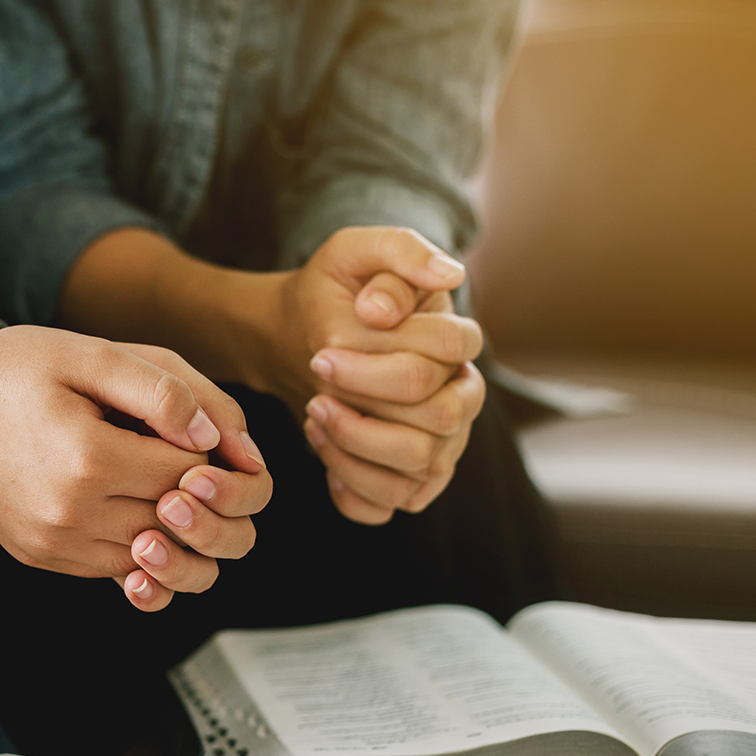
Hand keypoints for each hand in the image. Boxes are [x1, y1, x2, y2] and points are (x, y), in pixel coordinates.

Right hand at [0, 327, 269, 609]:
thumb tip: (213, 437)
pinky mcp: (40, 556)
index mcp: (89, 459)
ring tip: (158, 476)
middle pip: (177, 521)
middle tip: (185, 452)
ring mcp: (52, 543)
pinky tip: (127, 499)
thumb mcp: (86, 353)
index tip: (199, 427)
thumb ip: (159, 389)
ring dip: (170, 521)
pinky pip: (112, 568)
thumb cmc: (10, 370)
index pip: (190, 474)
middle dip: (198, 490)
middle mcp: (70, 514)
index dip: (209, 452)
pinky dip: (136, 541)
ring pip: (152, 555)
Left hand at [54, 225, 478, 526]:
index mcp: (456, 342)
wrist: (295, 337)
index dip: (380, 358)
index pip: (449, 352)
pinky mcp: (407, 480)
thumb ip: (399, 251)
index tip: (322, 352)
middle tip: (315, 381)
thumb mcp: (352, 252)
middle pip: (439, 418)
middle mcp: (460, 398)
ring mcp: (440, 445)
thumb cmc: (332, 295)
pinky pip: (389, 504)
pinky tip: (322, 450)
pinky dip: (350, 486)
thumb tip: (447, 276)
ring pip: (419, 468)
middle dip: (366, 402)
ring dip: (355, 445)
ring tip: (314, 414)